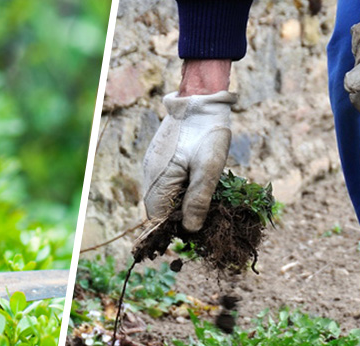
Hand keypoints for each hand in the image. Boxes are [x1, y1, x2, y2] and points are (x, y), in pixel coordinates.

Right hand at [141, 64, 235, 231]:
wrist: (202, 101)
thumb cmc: (207, 134)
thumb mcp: (208, 170)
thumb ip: (198, 200)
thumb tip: (191, 230)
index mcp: (158, 180)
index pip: (157, 218)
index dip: (175, 228)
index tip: (197, 227)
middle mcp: (150, 174)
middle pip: (159, 209)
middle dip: (180, 216)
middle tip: (206, 215)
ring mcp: (154, 165)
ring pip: (164, 196)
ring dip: (182, 203)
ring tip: (205, 198)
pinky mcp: (161, 159)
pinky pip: (167, 183)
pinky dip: (181, 189)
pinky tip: (198, 183)